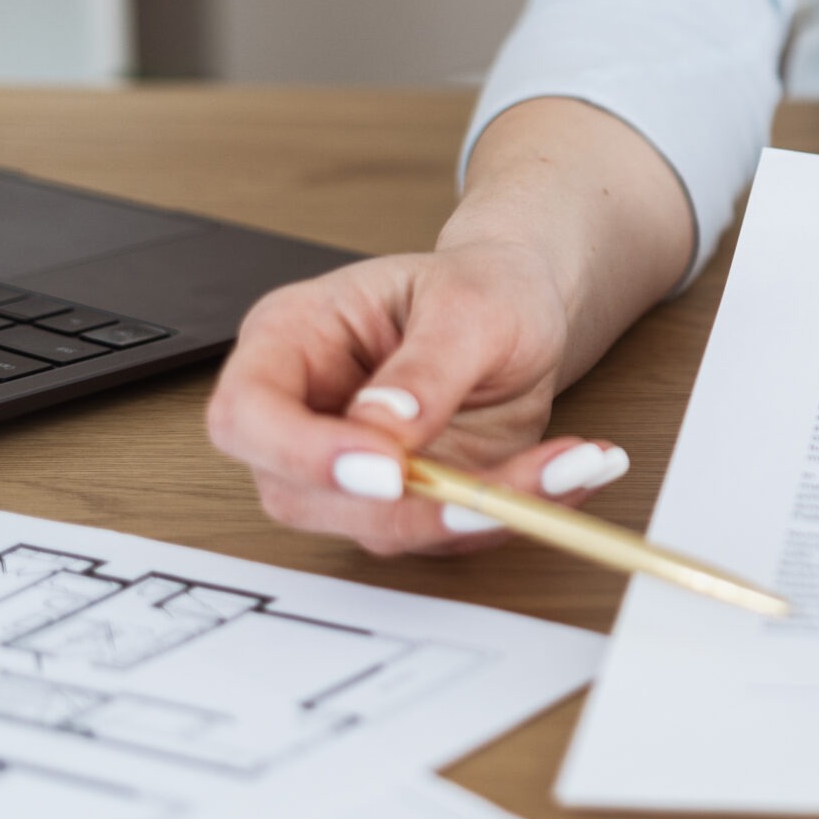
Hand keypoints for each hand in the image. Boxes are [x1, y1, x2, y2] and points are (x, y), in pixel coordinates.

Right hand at [205, 241, 630, 554]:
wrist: (527, 305)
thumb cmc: (482, 285)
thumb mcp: (468, 304)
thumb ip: (426, 367)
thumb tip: (384, 431)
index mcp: (290, 340)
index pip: (247, 413)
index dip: (300, 453)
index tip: (383, 467)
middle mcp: (307, 412)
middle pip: (299, 495)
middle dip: (403, 506)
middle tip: (490, 495)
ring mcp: (352, 467)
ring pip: (378, 527)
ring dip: (475, 515)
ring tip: (566, 467)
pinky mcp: (407, 498)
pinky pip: (446, 532)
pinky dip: (514, 514)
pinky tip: (572, 476)